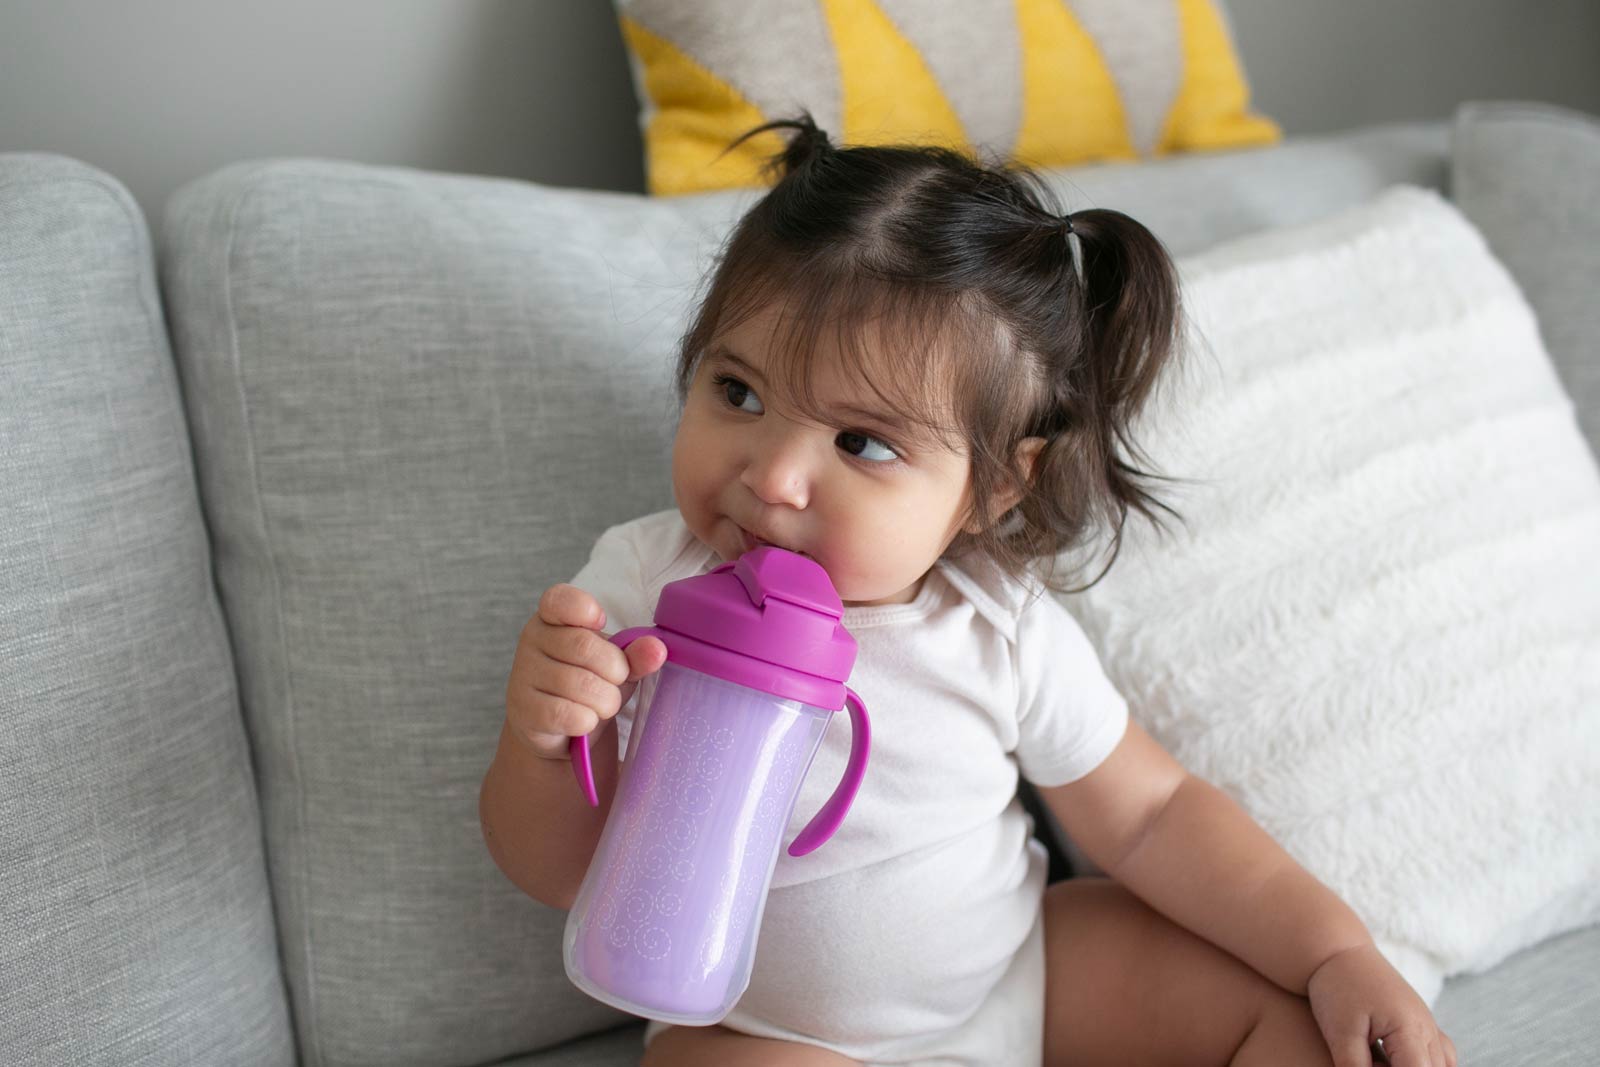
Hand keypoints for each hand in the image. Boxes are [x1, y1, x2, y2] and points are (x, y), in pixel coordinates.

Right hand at [505, 584, 666, 759]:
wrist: (562, 731)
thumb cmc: (591, 684)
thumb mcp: (617, 664)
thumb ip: (636, 653)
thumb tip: (657, 649)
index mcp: (552, 617)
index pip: (560, 600)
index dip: (585, 609)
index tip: (601, 622)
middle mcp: (532, 641)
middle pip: (583, 646)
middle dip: (615, 670)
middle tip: (616, 681)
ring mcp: (523, 676)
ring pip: (580, 684)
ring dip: (606, 701)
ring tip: (602, 704)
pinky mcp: (525, 712)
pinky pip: (568, 715)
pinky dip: (588, 721)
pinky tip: (585, 720)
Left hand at [1307, 943, 1456, 1066]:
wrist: (1337, 952)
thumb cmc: (1336, 988)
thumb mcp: (1340, 1032)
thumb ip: (1355, 1066)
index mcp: (1409, 1029)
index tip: (1376, 1066)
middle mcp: (1427, 1027)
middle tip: (1373, 1059)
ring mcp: (1428, 1023)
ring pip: (1441, 1064)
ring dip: (1417, 1066)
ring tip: (1379, 1058)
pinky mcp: (1420, 1022)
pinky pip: (1439, 1054)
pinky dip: (1424, 1063)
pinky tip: (1396, 1060)